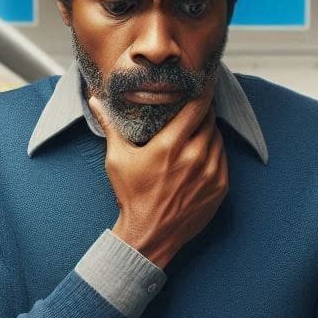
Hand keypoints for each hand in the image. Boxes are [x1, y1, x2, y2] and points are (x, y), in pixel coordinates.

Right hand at [90, 91, 227, 269]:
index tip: (204, 82)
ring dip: (209, 132)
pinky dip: (214, 153)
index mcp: (170, 146)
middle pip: (210, 120)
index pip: (197, 107)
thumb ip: (111, 125)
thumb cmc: (132, 196)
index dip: (203, 91)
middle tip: (194, 109)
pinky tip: (201, 155)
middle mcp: (195, 157)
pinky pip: (223, 159)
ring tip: (195, 133)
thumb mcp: (117, 159)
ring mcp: (211, 173)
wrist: (150, 235)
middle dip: (203, 112)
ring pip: (218, 139)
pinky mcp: (220, 187)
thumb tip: (95, 99)